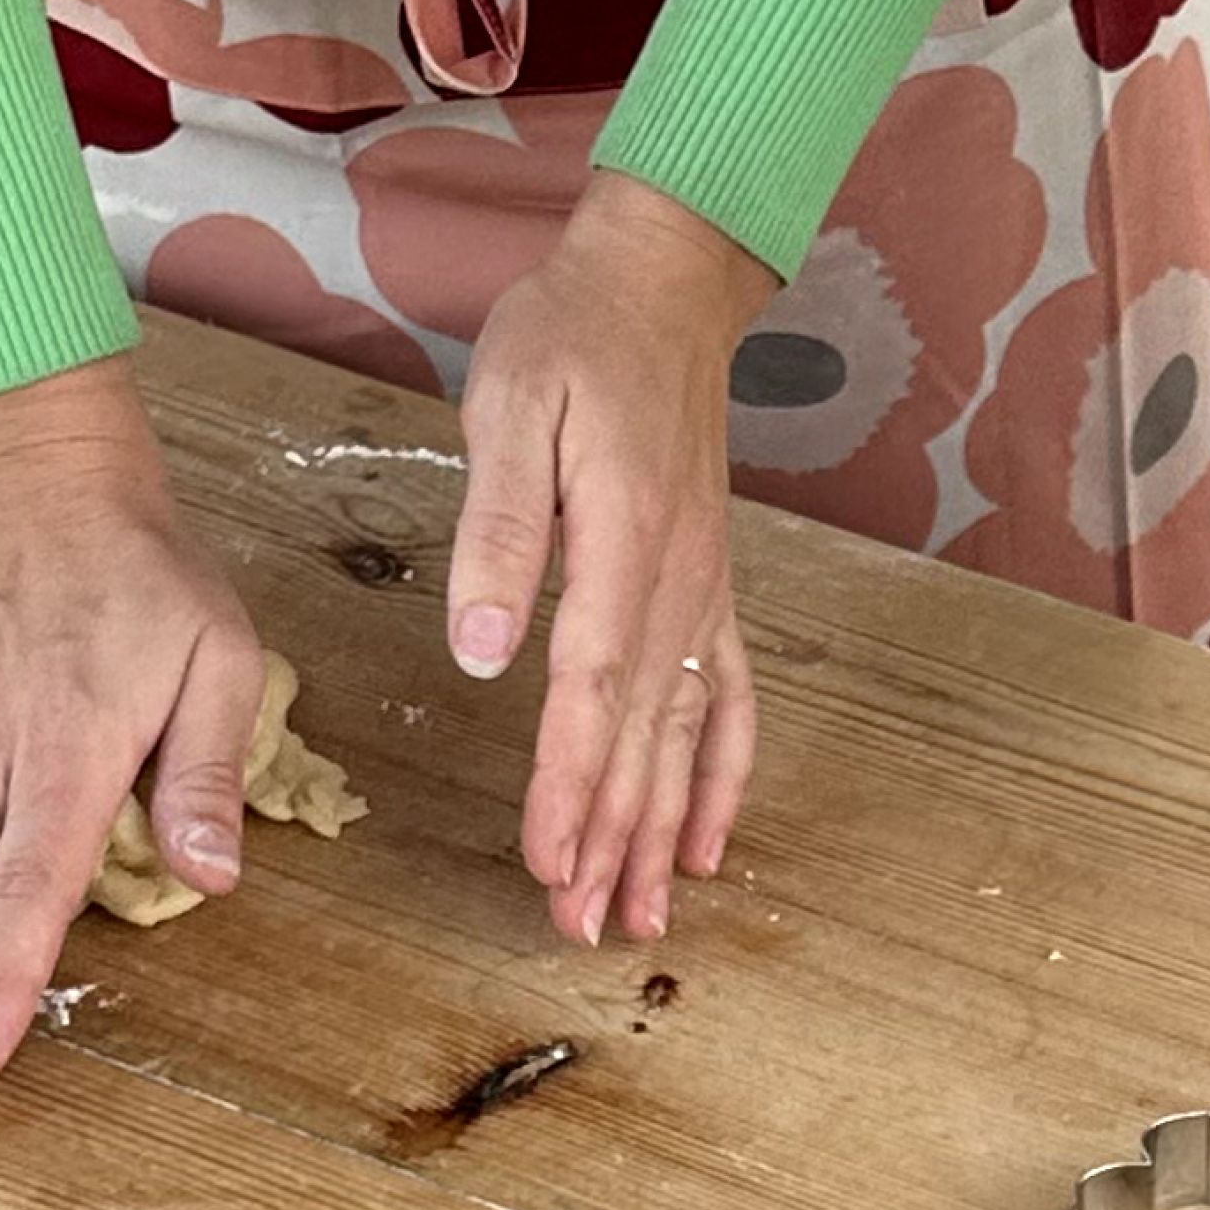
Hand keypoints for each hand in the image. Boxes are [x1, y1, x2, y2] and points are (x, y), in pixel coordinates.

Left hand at [444, 170, 763, 945]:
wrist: (662, 283)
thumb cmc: (573, 338)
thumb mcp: (512, 411)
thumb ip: (500, 534)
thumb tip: (482, 654)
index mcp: (625, 545)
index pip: (591, 694)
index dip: (571, 788)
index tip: (549, 862)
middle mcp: (679, 583)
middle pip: (644, 738)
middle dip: (614, 840)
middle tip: (581, 926)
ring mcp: (704, 589)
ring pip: (686, 735)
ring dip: (663, 829)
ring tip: (640, 916)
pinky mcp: (708, 583)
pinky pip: (728, 696)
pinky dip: (722, 774)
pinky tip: (707, 839)